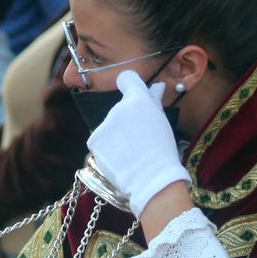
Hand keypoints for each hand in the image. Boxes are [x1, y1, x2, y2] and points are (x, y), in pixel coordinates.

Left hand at [85, 69, 190, 217]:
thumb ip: (155, 101)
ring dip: (116, 136)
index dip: (129, 84)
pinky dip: (107, 148)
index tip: (132, 91)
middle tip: (140, 139)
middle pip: (119, 110)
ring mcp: (103, 124)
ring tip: (131, 152)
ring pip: (109, 127)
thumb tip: (157, 86)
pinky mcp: (93, 140)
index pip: (127, 79)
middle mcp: (117, 108)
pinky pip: (100, 140)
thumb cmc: (162, 150)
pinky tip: (120, 158)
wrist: (151, 179)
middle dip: (126, 121)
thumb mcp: (162, 122)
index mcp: (137, 100)